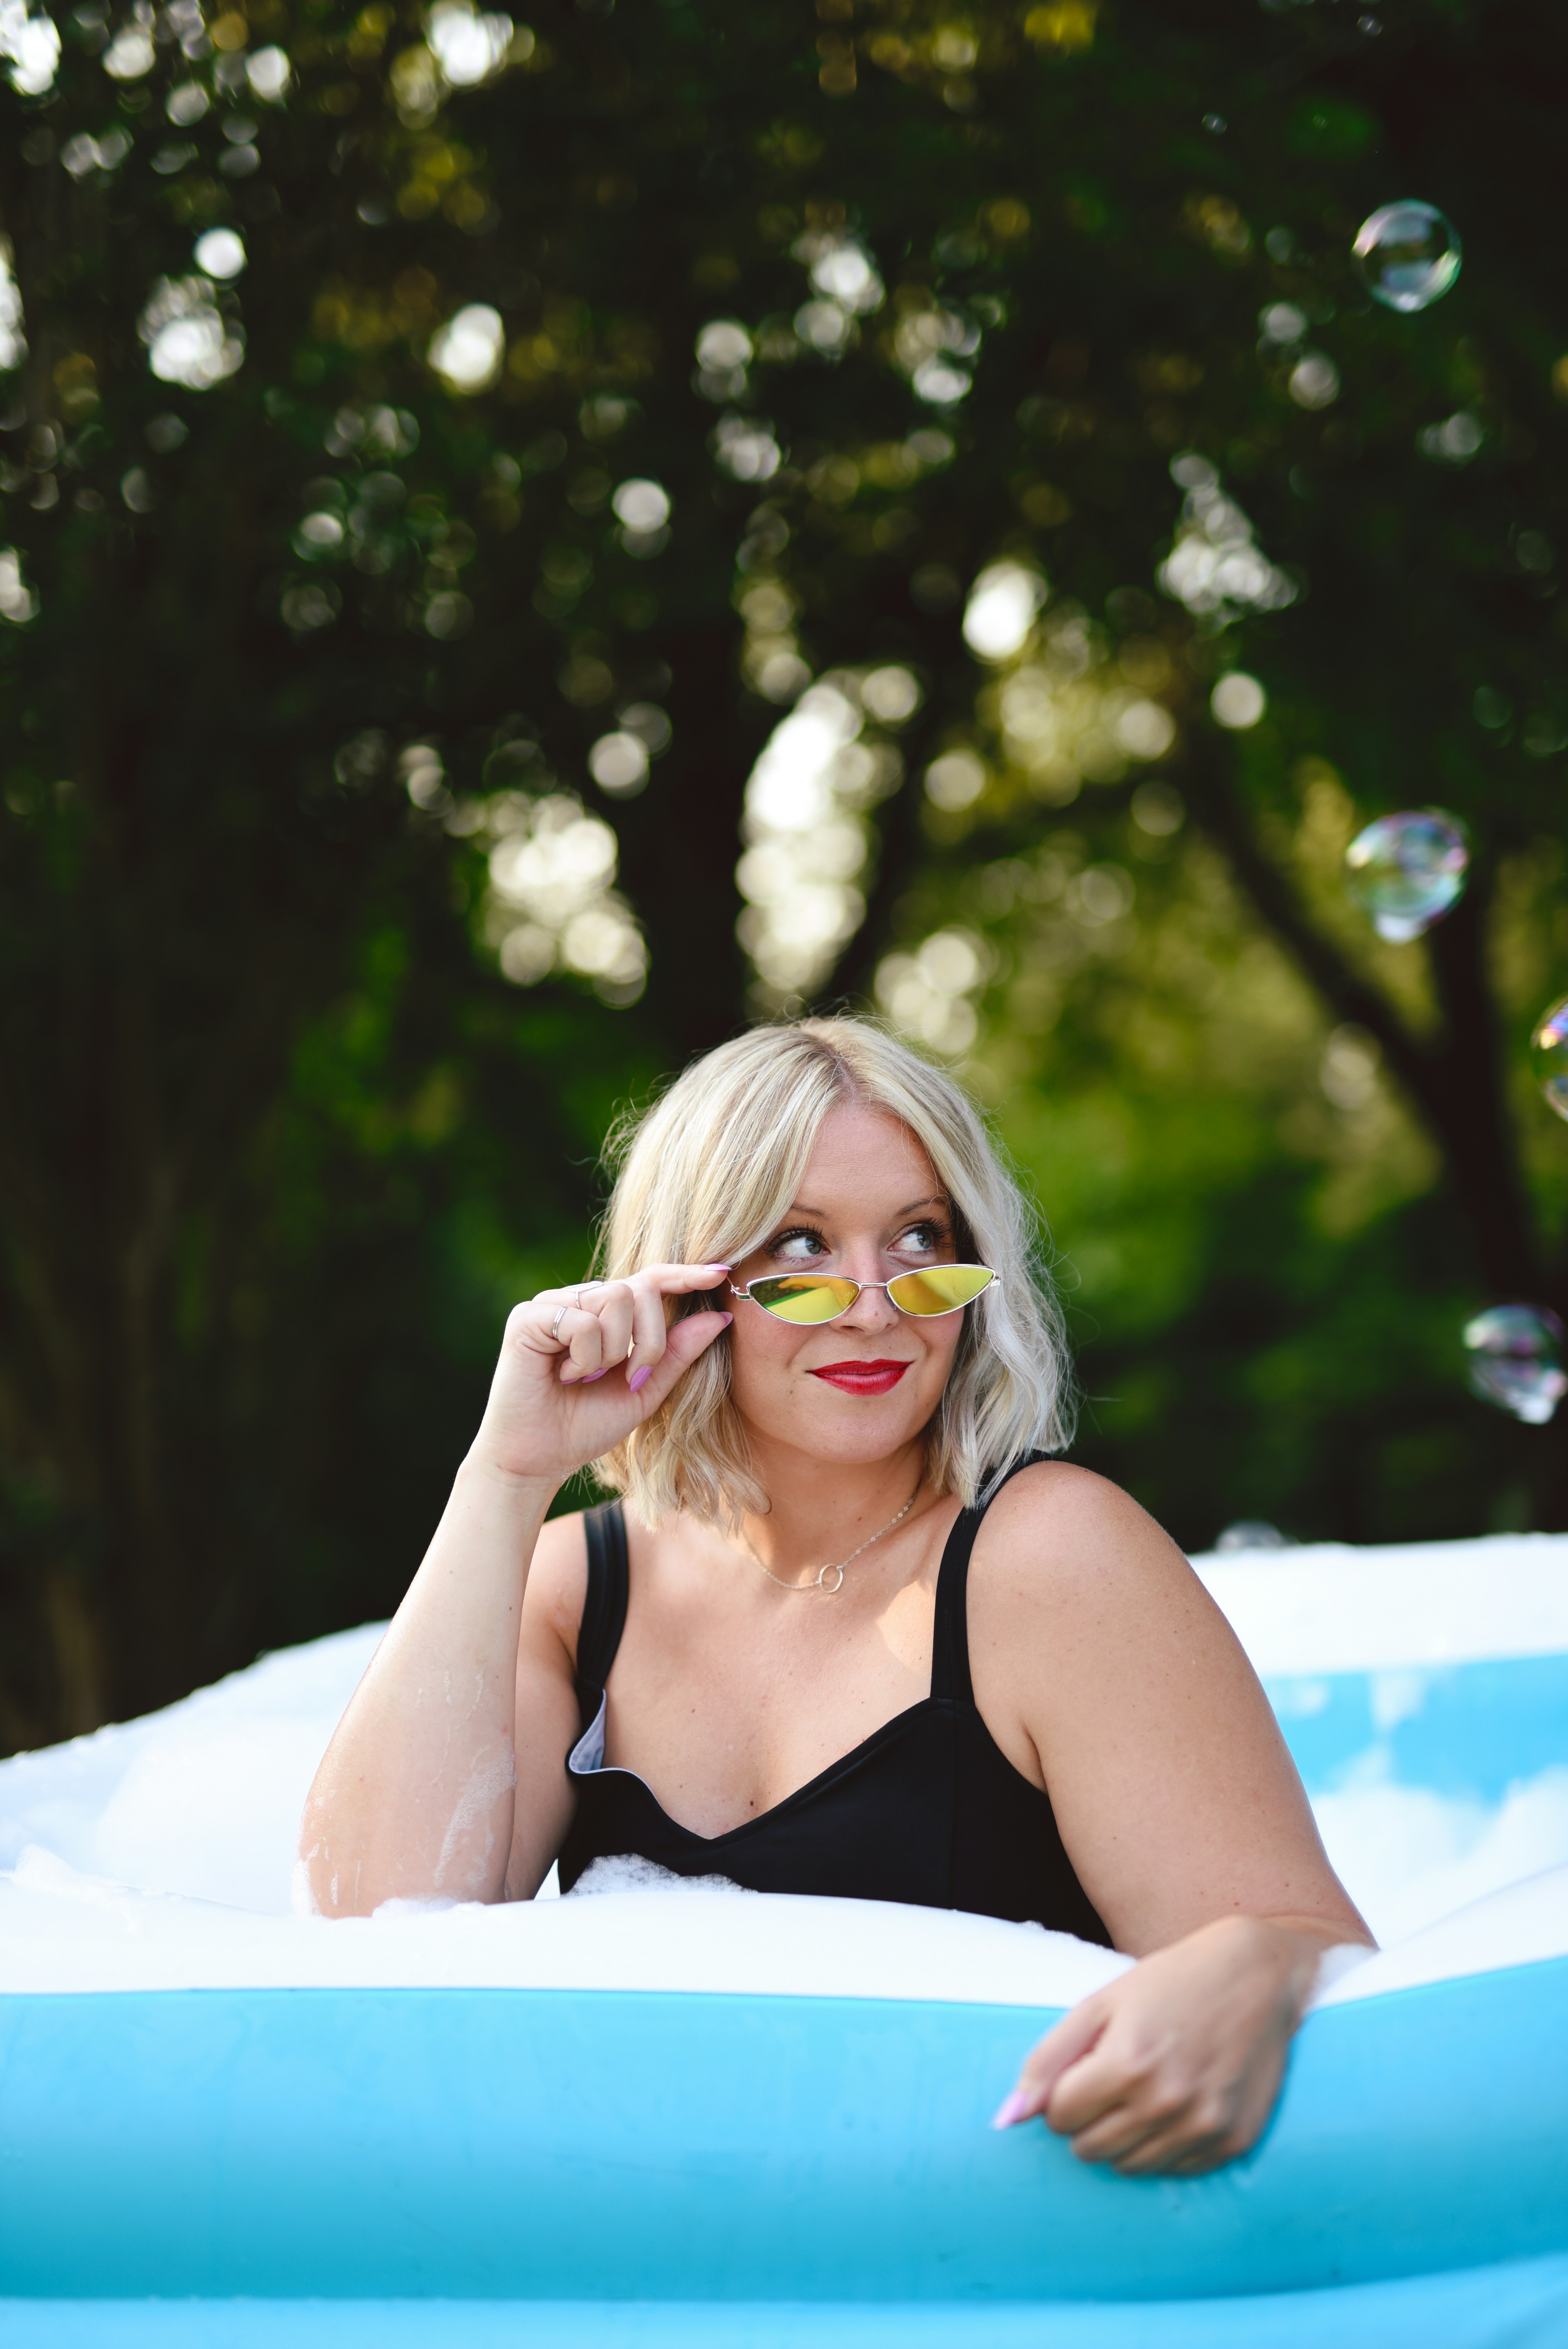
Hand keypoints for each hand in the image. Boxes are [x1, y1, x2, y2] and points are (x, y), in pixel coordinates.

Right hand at [468, 1262, 731, 1489]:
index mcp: (606, 1315)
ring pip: (614, 1298)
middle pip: (639, 1289)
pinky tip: (563, 1376)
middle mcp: (579, 1300)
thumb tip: (721, 1315)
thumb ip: (677, 1353)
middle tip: (629, 1378)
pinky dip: (584, 1358)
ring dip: (613, 1352)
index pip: (650, 1280)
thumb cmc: (585, 1427)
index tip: (721, 1275)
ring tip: (586, 1378)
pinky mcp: (527, 1317)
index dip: (685, 1275)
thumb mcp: (644, 1391)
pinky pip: (582, 1321)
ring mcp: (551, 1304)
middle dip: (649, 1340)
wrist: (538, 1460)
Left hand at [993, 1916, 1325, 2175]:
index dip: (1065, 2092)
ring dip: (1124, 2135)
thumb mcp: (1101, 2004)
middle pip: (1090, 2148)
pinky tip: (1178, 2103)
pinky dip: (1164, 2145)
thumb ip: (1048, 2059)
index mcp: (1127, 2063)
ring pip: (1128, 2166)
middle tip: (1112, 2079)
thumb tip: (1008, 2116)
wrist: (1258, 1976)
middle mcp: (1167, 2102)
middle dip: (1089, 2117)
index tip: (1084, 2069)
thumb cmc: (1172, 1982)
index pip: (1060, 2117)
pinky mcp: (1232, 2143)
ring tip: (1144, 2089)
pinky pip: (1173, 2170)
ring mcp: (1203, 2127)